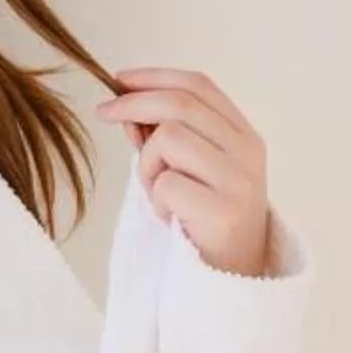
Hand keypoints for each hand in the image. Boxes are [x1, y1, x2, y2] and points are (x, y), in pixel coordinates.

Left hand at [93, 65, 272, 276]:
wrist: (233, 276)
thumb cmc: (203, 220)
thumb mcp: (187, 170)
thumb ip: (161, 137)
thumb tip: (124, 106)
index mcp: (243, 134)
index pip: (199, 86)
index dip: (155, 76)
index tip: (119, 79)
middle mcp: (248, 150)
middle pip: (181, 105)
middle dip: (133, 104)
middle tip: (103, 113)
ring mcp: (240, 180)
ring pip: (169, 140)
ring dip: (149, 166)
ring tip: (161, 193)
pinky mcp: (224, 211)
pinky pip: (166, 184)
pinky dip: (157, 200)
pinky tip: (172, 218)